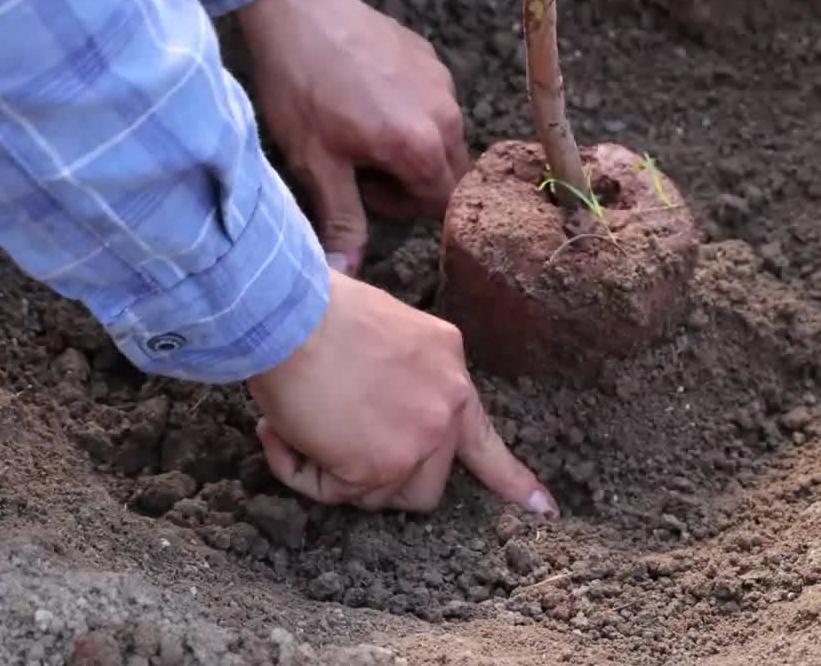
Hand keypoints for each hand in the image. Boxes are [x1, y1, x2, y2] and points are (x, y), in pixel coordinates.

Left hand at [237, 0, 470, 274]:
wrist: (298, 10)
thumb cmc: (302, 86)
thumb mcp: (317, 163)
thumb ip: (342, 220)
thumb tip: (348, 270)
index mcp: (422, 149)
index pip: (438, 205)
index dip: (400, 207)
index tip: (363, 189)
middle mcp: (446, 117)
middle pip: (447, 173)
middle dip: (410, 180)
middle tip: (359, 163)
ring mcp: (442, 84)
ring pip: (441, 137)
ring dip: (410, 146)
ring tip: (360, 129)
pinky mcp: (431, 59)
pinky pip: (433, 103)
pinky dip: (408, 112)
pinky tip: (365, 98)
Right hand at [246, 270, 558, 516]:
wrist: (289, 314)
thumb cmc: (318, 312)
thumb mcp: (390, 333)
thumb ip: (404, 375)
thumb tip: (374, 416)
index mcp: (450, 367)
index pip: (485, 436)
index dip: (512, 479)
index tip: (543, 507)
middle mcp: (445, 408)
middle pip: (428, 482)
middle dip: (383, 479)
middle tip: (338, 453)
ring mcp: (416, 443)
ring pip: (381, 496)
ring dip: (338, 476)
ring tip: (298, 431)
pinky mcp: (375, 469)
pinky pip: (334, 494)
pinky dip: (300, 471)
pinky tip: (277, 434)